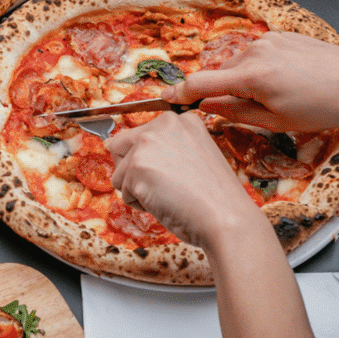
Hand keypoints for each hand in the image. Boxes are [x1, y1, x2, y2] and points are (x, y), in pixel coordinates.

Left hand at [107, 111, 256, 246]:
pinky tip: (166, 203)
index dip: (150, 162)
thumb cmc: (215, 197)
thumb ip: (162, 147)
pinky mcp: (137, 167)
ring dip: (138, 190)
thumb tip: (109, 143)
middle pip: (121, 148)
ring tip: (171, 194)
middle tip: (169, 186)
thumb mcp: (192, 155)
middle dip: (136, 173)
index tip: (174, 174)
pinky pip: (124, 194)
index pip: (140, 135)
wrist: (228, 218)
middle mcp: (163, 124)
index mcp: (180, 119)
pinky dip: (141, 205)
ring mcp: (148, 143)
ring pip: (120, 173)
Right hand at [161, 32, 338, 132]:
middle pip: (220, 73)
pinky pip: (257, 54)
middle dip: (223, 92)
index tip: (164, 100)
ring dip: (244, 81)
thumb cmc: (325, 105)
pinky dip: (260, 70)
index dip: (179, 93)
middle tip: (246, 111)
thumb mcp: (277, 121)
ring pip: (239, 64)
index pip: (201, 83)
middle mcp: (255, 51)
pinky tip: (286, 83)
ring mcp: (268, 40)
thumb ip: (236, 112)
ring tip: (277, 98)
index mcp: (251, 76)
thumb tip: (208, 108)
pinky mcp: (280, 35)